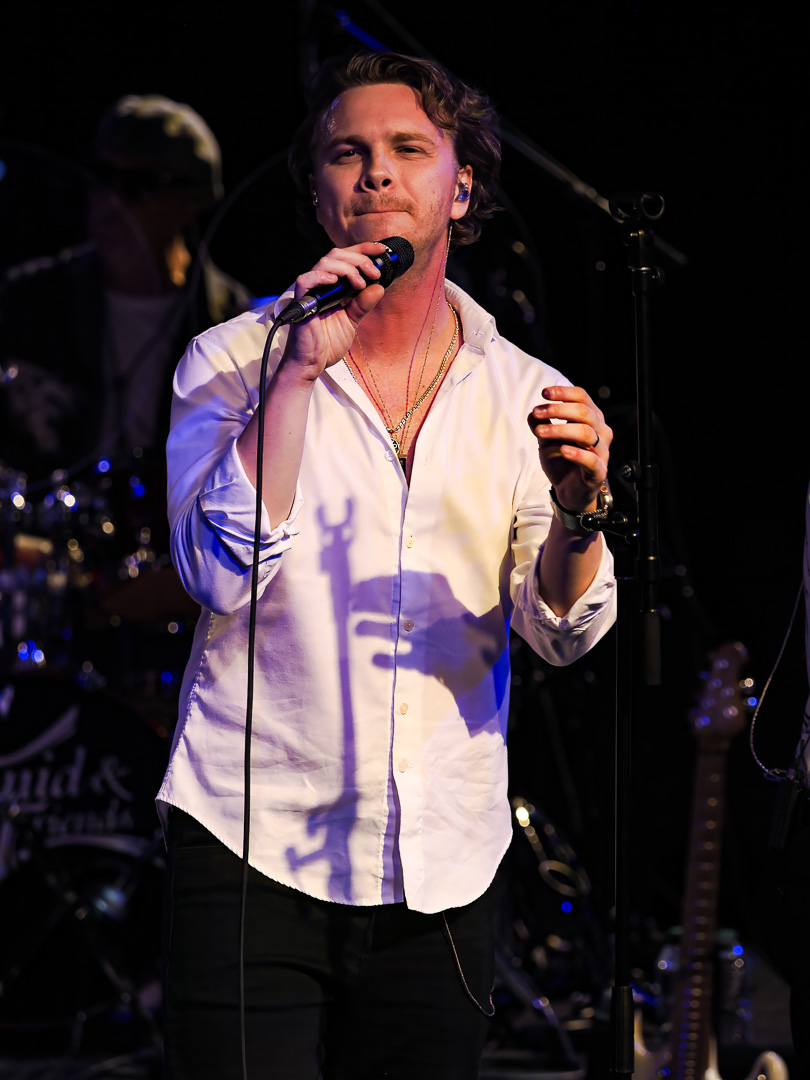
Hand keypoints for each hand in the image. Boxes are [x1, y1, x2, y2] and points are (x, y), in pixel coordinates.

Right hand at [281, 241, 388, 381]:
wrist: (313, 363)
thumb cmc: (327, 343)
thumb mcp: (352, 321)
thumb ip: (363, 304)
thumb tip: (379, 287)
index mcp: (333, 286)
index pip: (346, 258)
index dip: (363, 250)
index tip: (380, 251)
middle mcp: (321, 284)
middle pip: (336, 255)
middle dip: (359, 259)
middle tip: (373, 273)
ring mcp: (311, 291)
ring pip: (324, 262)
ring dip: (346, 268)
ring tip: (359, 283)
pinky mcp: (301, 301)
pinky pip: (305, 280)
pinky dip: (321, 276)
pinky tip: (335, 281)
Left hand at [528, 385, 611, 512]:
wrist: (568, 491)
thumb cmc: (561, 461)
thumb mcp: (546, 440)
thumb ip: (541, 425)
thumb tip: (532, 413)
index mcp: (591, 419)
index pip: (582, 398)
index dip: (564, 393)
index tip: (544, 393)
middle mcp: (601, 432)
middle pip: (584, 412)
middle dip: (559, 409)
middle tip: (538, 412)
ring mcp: (602, 452)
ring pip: (586, 433)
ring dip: (561, 429)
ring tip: (540, 432)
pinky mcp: (598, 472)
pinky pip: (592, 460)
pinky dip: (577, 454)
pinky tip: (563, 450)